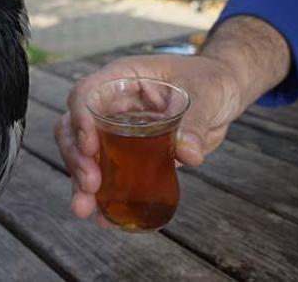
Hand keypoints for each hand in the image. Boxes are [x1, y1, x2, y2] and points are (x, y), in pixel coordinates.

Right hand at [54, 54, 244, 219]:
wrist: (223, 93)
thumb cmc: (209, 81)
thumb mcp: (206, 94)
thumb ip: (195, 122)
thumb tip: (188, 154)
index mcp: (122, 79)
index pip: (86, 93)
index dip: (80, 118)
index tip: (90, 146)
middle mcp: (111, 104)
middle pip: (74, 127)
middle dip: (77, 158)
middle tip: (90, 185)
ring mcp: (115, 129)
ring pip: (83, 154)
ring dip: (80, 181)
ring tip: (85, 209)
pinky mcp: (127, 154)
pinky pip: (107, 174)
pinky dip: (103, 196)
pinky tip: (103, 217)